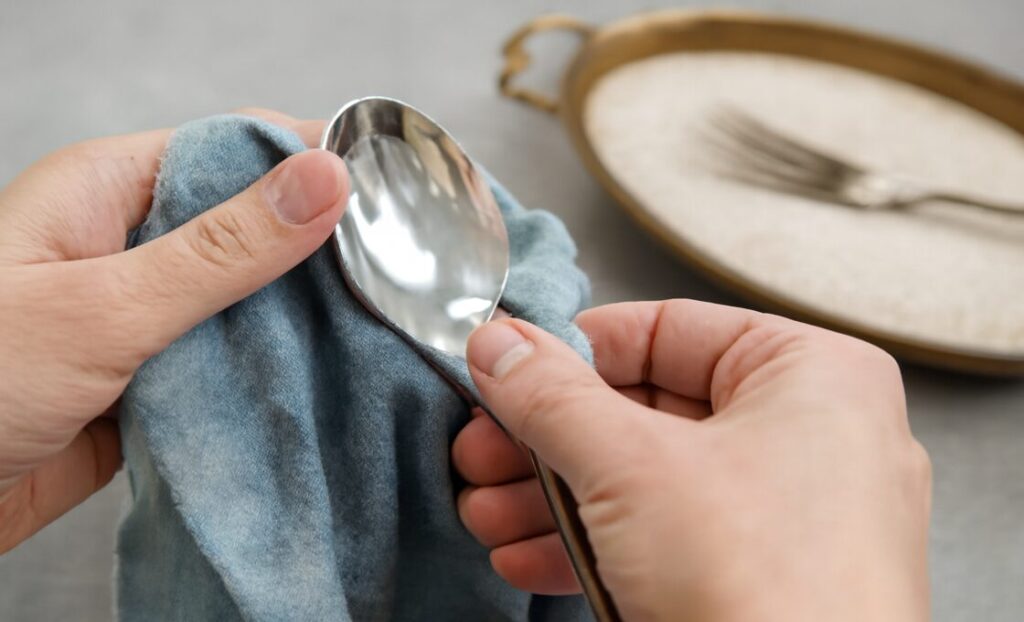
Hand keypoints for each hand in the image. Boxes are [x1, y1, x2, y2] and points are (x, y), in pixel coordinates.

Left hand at [0, 109, 344, 552]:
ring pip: (244, 298)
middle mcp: (128, 243)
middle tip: (392, 273)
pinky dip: (267, 371)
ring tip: (371, 327)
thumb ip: (221, 249)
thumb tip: (322, 180)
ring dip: (297, 317)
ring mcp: (140, 313)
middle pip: (248, 225)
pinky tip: (315, 379)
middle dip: (315, 250)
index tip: (385, 195)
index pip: (232, 149)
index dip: (309, 164)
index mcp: (107, 190)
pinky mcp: (151, 376)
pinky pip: (226, 361)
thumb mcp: (103, 307)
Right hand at [454, 300, 930, 620]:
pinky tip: (527, 558)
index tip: (509, 367)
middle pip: (646, 409)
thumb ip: (553, 396)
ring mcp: (789, 514)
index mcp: (811, 375)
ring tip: (488, 513)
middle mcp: (811, 436)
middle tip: (483, 447)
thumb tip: (502, 348)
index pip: (667, 330)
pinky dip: (592, 545)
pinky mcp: (762, 577)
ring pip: (646, 481)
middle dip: (546, 440)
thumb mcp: (631, 468)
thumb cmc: (768, 593)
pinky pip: (665, 539)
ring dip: (553, 498)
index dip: (575, 348)